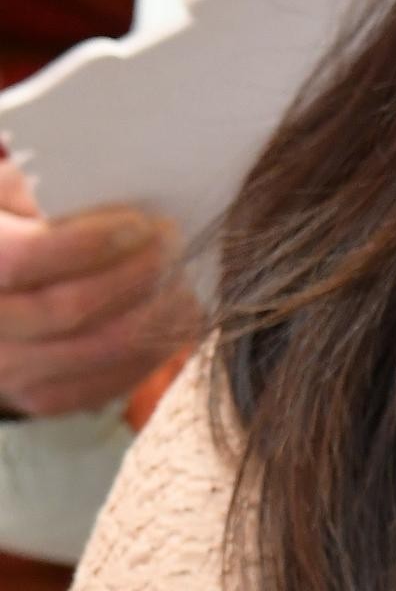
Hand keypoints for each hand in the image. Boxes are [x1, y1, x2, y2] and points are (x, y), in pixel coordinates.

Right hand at [0, 162, 199, 418]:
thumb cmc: (5, 225)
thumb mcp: (8, 194)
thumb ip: (48, 192)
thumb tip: (119, 192)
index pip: (22, 259)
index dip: (88, 242)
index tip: (142, 222)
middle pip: (70, 310)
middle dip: (136, 274)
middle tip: (175, 244)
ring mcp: (9, 370)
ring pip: (101, 349)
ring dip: (156, 313)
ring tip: (183, 278)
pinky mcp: (43, 398)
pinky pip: (112, 381)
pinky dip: (155, 348)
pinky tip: (176, 316)